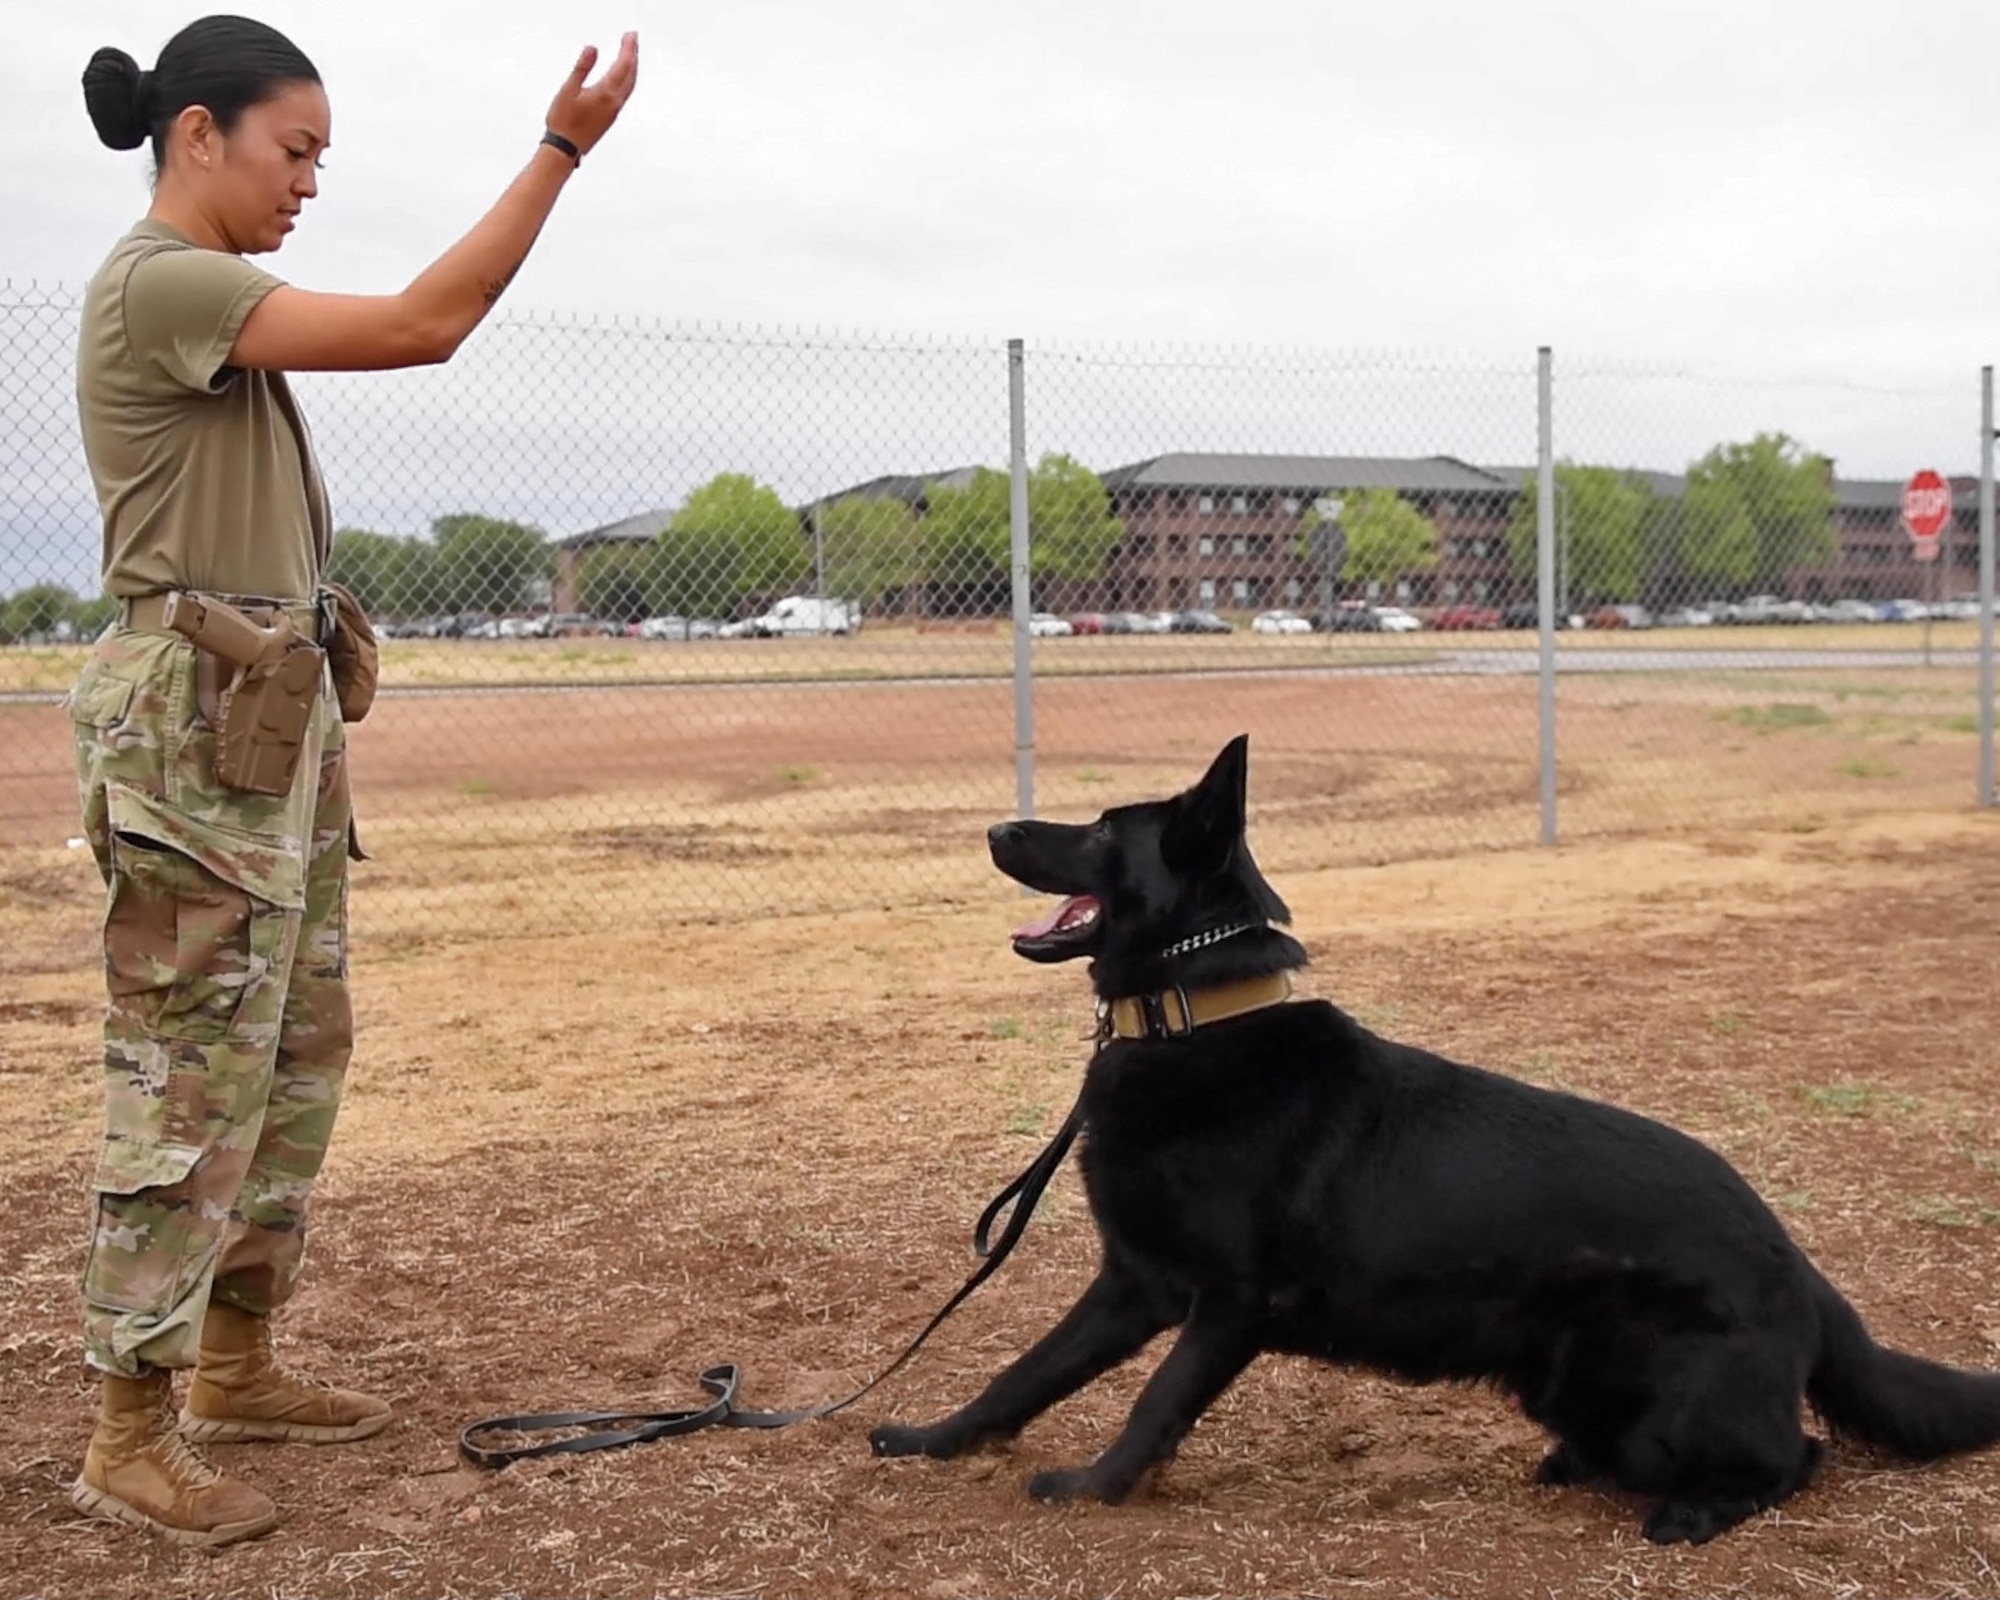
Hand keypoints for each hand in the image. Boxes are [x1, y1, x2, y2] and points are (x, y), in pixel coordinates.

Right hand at [545, 32, 638, 157]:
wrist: (565, 149)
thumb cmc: (563, 121)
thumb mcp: (568, 89)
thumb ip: (582, 68)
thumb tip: (593, 48)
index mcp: (605, 93)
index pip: (622, 66)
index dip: (628, 49)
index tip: (631, 36)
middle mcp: (614, 103)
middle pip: (630, 74)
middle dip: (633, 55)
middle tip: (633, 38)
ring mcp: (614, 111)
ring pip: (630, 85)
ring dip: (632, 68)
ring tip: (631, 54)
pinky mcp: (611, 117)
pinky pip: (625, 94)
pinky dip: (628, 80)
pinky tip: (625, 77)